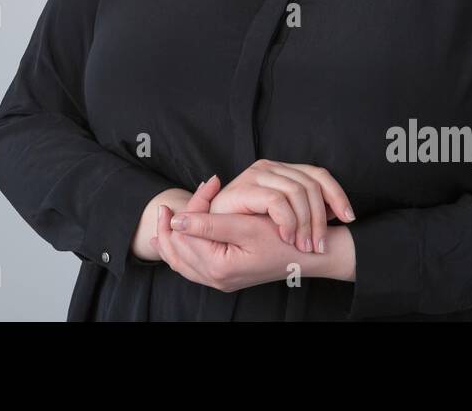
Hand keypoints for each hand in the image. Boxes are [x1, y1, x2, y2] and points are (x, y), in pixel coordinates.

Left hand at [150, 176, 311, 291]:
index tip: (191, 191)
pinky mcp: (223, 277)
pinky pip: (190, 268)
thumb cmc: (283, 241)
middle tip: (164, 207)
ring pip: (180, 262)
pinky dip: (179, 252)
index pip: (186, 235)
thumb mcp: (246, 227)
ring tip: (163, 220)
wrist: (308, 259)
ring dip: (169, 241)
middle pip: (176, 252)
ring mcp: (219, 281)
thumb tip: (176, 220)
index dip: (187, 208)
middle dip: (166, 228)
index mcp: (218, 266)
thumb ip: (209, 224)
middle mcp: (215, 279)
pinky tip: (173, 240)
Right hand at [208, 159, 354, 254]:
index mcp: (284, 171)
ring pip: (298, 192)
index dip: (338, 195)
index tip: (349, 219)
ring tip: (304, 246)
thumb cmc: (249, 227)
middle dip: (320, 219)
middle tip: (319, 245)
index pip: (320, 175)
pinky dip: (286, 221)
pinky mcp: (244, 188)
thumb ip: (306, 210)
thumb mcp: (284, 219)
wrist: (211, 229)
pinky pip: (276, 201)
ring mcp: (257, 174)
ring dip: (306, 224)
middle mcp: (271, 167)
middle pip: (312, 185)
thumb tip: (340, 213)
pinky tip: (287, 236)